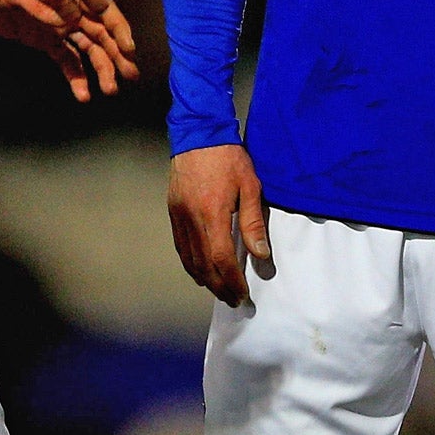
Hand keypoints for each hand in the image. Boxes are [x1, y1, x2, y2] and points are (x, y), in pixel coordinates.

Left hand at [0, 0, 138, 102]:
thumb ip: (35, 5)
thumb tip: (60, 21)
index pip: (101, 15)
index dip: (117, 33)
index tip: (129, 51)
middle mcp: (68, 11)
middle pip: (101, 36)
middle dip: (116, 56)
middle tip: (130, 75)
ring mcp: (57, 27)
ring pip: (87, 50)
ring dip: (101, 69)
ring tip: (110, 89)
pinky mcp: (43, 40)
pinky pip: (65, 60)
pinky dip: (75, 76)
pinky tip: (84, 95)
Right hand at [168, 144, 270, 306]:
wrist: (198, 135)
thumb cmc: (229, 158)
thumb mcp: (250, 186)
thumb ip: (254, 222)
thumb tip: (261, 254)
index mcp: (213, 213)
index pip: (221, 258)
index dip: (231, 280)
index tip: (242, 294)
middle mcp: (192, 219)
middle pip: (203, 264)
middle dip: (219, 286)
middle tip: (234, 299)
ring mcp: (179, 217)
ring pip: (189, 259)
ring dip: (205, 279)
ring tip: (220, 291)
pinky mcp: (173, 212)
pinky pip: (181, 246)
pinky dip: (190, 264)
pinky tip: (200, 272)